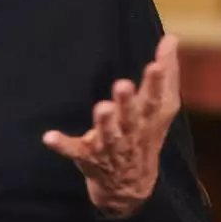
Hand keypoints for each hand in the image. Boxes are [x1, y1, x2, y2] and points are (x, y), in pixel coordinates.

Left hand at [43, 35, 180, 217]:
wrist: (131, 184)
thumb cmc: (145, 133)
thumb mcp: (159, 106)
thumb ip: (166, 72)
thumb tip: (171, 37)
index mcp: (147, 118)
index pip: (154, 100)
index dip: (156, 83)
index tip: (155, 66)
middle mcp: (129, 133)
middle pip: (129, 118)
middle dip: (126, 103)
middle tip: (122, 85)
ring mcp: (108, 146)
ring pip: (106, 135)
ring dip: (103, 123)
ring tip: (101, 108)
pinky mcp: (87, 155)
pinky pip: (74, 150)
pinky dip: (62, 145)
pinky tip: (49, 137)